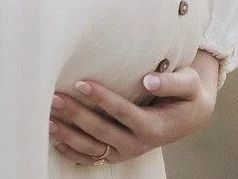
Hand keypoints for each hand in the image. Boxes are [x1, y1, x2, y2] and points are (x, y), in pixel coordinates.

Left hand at [50, 52, 219, 165]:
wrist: (188, 115)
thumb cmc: (186, 93)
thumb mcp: (189, 84)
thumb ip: (173, 82)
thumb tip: (149, 79)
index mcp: (154, 126)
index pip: (124, 113)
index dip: (103, 99)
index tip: (81, 82)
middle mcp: (138, 144)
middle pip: (102, 132)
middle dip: (77, 116)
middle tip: (54, 97)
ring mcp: (125, 151)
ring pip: (93, 149)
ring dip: (69, 135)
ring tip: (47, 118)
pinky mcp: (117, 153)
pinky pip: (91, 158)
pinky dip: (72, 151)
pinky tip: (54, 138)